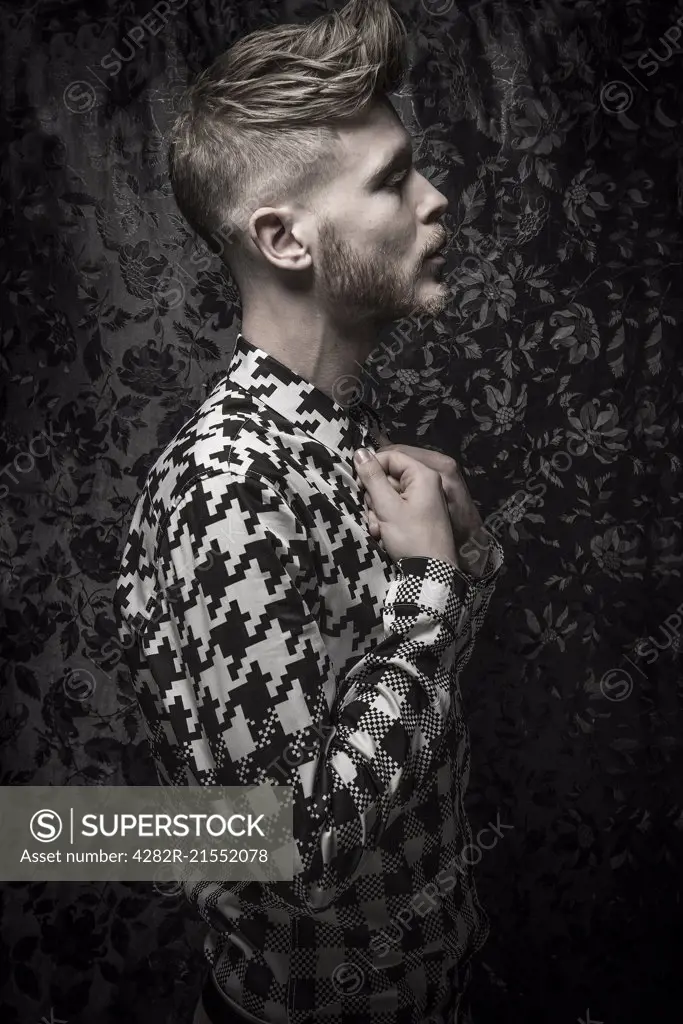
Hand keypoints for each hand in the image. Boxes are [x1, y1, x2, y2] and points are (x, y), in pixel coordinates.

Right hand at [363, 443, 491, 575]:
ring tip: (378, 529)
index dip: (371, 468)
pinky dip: (385, 519)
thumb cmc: (411, 536)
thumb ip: (372, 477)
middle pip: (388, 477)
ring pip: (388, 495)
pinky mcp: (418, 514)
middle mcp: (425, 483)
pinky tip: (382, 533)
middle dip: (374, 497)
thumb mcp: (387, 506)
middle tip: (374, 515)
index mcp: (423, 474)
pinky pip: (395, 508)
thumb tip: (359, 451)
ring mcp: (422, 499)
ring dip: (377, 511)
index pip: (390, 456)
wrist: (431, 571)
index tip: (359, 485)